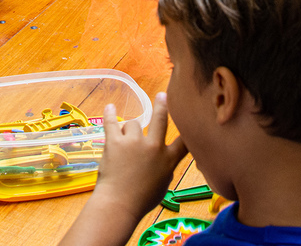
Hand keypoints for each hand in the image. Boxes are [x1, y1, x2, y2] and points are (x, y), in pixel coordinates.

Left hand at [92, 94, 187, 221]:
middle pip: (160, 118)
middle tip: (162, 95)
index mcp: (168, 160)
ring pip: (133, 123)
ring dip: (129, 130)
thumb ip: (166, 168)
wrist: (119, 204)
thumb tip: (166, 159)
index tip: (191, 117)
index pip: (183, 141)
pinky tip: (110, 107)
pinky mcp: (115, 142)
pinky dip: (110, 114)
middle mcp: (153, 147)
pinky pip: (112, 123)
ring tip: (125, 142)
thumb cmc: (141, 200)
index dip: (188, 128)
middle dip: (162, 105)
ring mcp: (133, 142)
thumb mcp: (163, 185)